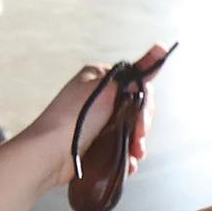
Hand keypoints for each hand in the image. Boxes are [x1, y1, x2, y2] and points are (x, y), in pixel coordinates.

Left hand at [26, 45, 166, 189]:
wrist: (49, 154)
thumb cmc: (74, 118)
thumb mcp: (109, 90)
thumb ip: (137, 74)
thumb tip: (162, 47)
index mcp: (100, 78)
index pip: (136, 84)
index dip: (145, 103)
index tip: (142, 121)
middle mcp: (99, 97)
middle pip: (135, 108)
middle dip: (140, 126)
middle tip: (138, 139)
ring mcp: (97, 121)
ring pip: (129, 129)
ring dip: (136, 144)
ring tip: (134, 155)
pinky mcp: (95, 143)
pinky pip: (119, 146)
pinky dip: (126, 156)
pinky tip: (127, 163)